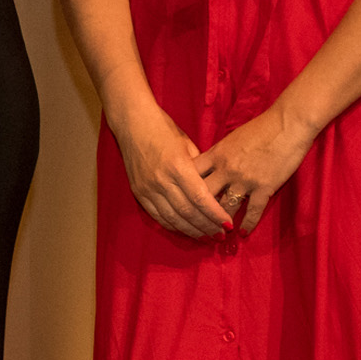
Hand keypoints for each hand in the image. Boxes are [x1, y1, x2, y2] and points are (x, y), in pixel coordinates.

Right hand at [108, 102, 232, 240]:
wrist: (132, 123)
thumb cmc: (163, 129)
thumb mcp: (187, 144)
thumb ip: (199, 167)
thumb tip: (213, 187)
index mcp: (178, 166)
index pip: (200, 198)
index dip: (215, 215)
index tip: (228, 225)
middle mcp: (162, 180)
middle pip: (188, 212)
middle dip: (207, 226)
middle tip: (221, 235)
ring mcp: (148, 188)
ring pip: (173, 218)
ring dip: (191, 231)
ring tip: (206, 237)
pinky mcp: (138, 192)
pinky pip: (157, 215)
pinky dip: (172, 226)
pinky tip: (185, 230)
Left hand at [192, 104, 314, 234]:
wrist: (288, 123)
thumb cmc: (261, 127)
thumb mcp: (231, 138)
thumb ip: (218, 154)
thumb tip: (207, 167)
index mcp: (216, 154)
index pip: (191, 175)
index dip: (183, 189)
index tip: (180, 202)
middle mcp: (226, 169)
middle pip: (203, 196)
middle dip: (197, 212)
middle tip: (195, 226)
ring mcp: (244, 180)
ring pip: (225, 207)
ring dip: (220, 223)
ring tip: (217, 234)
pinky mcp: (264, 187)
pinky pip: (252, 211)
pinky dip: (247, 224)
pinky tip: (243, 232)